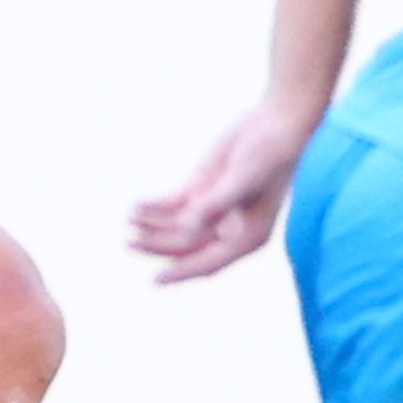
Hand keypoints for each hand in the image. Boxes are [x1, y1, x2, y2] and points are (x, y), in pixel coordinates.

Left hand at [129, 100, 314, 281]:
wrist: (274, 123)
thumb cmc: (267, 154)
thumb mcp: (241, 179)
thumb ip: (213, 204)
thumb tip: (185, 228)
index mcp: (247, 237)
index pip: (208, 262)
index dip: (182, 272)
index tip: (155, 279)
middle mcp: (228, 229)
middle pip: (186, 246)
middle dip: (157, 245)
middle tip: (129, 241)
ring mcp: (213, 210)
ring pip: (176, 227)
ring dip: (151, 226)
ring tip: (129, 220)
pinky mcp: (202, 190)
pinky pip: (173, 206)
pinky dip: (154, 208)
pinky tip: (136, 206)